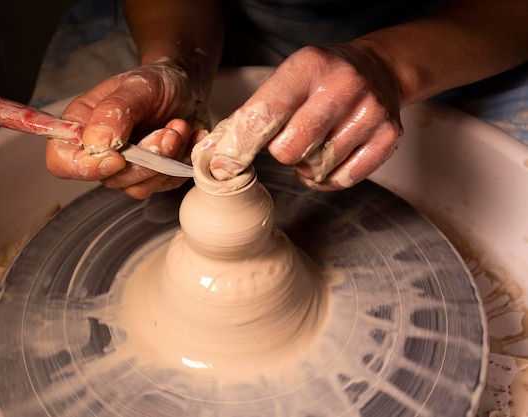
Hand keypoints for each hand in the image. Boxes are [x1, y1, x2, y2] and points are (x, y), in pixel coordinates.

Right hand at [46, 61, 208, 198]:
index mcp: (80, 127)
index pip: (63, 163)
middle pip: (109, 179)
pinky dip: (181, 164)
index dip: (86, 168)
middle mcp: (100, 153)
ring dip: (166, 160)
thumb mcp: (135, 87)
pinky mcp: (153, 176)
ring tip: (179, 127)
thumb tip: (97, 144)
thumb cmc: (155, 83)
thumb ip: (113, 112)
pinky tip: (190, 138)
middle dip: (145, 159)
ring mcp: (127, 169)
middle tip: (168, 130)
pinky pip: (164, 184)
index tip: (119, 156)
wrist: (184, 86)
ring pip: (139, 186)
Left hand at [208, 44, 402, 190]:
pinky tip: (331, 157)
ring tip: (317, 141)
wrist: (378, 69)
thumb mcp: (286, 80)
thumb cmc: (321, 79)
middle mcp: (343, 85)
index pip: (262, 115)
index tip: (223, 167)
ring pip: (316, 168)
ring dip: (308, 164)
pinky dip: (329, 177)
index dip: (238, 147)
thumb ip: (251, 114)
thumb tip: (214, 153)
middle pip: (288, 150)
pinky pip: (343, 179)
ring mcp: (370, 111)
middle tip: (291, 139)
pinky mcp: (389, 136)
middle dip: (282, 152)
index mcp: (308, 66)